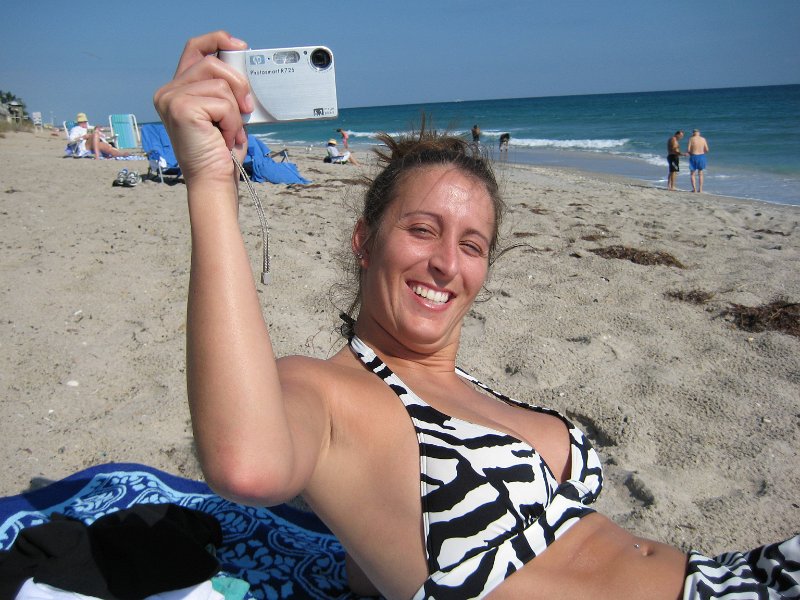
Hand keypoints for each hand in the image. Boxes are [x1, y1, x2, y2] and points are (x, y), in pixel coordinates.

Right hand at [153, 31, 254, 185]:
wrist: (214, 181)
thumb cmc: (220, 152)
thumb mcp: (224, 112)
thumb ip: (225, 88)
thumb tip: (241, 63)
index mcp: (177, 90)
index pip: (195, 50)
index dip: (217, 41)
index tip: (239, 46)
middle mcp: (168, 92)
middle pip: (212, 63)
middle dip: (237, 83)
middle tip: (246, 108)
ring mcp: (171, 99)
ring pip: (220, 84)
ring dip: (234, 111)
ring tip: (229, 132)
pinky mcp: (181, 108)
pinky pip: (222, 102)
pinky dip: (231, 122)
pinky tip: (224, 138)